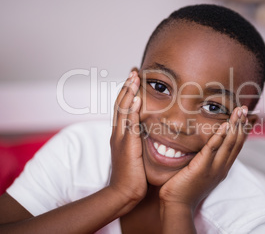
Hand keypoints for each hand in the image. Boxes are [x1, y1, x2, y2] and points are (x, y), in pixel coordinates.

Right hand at [109, 71, 146, 205]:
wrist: (124, 193)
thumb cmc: (132, 176)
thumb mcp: (134, 154)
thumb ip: (137, 142)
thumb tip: (147, 132)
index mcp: (119, 135)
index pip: (122, 108)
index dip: (126, 93)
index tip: (133, 80)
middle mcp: (117, 133)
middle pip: (120, 104)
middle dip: (126, 87)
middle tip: (133, 72)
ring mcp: (120, 139)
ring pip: (123, 110)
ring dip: (129, 92)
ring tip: (135, 78)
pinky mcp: (127, 146)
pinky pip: (130, 124)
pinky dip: (133, 110)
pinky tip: (138, 98)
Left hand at [159, 106, 247, 210]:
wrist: (177, 205)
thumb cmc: (184, 188)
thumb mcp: (200, 172)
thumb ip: (205, 160)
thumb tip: (204, 148)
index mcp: (222, 168)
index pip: (236, 147)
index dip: (243, 131)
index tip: (247, 118)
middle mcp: (221, 167)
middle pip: (236, 143)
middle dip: (242, 124)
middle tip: (245, 109)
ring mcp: (214, 168)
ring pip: (229, 143)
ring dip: (235, 126)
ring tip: (239, 111)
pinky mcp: (202, 168)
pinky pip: (213, 148)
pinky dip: (220, 136)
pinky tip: (225, 125)